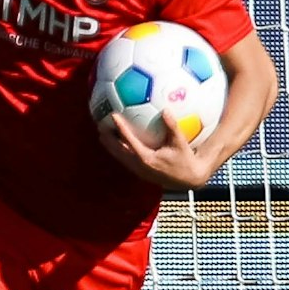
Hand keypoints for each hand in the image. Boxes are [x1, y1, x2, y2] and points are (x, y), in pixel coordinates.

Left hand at [99, 112, 220, 190]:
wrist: (188, 180)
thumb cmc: (185, 160)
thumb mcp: (180, 143)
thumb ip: (172, 127)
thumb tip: (165, 110)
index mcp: (146, 158)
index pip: (129, 141)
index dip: (120, 128)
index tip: (113, 116)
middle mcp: (139, 165)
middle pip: (118, 150)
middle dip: (108, 138)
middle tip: (100, 124)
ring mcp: (139, 170)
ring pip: (119, 156)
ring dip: (110, 145)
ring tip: (102, 133)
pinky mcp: (141, 172)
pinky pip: (125, 159)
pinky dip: (118, 150)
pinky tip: (117, 142)